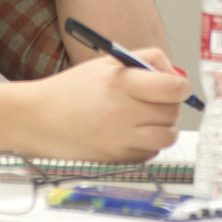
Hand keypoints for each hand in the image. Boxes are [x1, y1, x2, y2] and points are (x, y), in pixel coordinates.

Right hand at [23, 50, 187, 162]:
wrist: (39, 119)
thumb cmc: (71, 89)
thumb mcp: (105, 63)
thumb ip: (143, 62)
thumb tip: (175, 75)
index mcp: (120, 82)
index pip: (171, 87)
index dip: (181, 87)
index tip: (179, 87)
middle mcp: (122, 111)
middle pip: (172, 111)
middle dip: (171, 105)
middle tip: (159, 100)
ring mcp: (121, 138)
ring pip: (167, 135)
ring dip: (164, 127)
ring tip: (147, 118)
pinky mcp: (118, 159)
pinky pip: (150, 152)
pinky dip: (148, 144)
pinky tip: (131, 132)